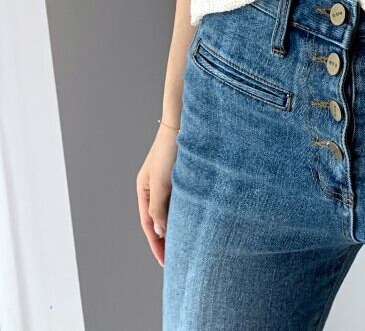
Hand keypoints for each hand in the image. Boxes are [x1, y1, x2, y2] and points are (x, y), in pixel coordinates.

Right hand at [135, 123, 179, 266]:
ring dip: (178, 227)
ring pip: (173, 211)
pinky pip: (184, 201)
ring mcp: (170, 182)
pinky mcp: (185, 177)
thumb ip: (158, 207)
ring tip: (188, 245)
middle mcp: (156, 188)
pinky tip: (197, 222)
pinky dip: (188, 213)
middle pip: (159, 220)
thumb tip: (160, 231)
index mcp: (144, 190)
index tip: (165, 262)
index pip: (148, 224)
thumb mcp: (160, 182)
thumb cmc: (169, 151)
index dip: (156, 244)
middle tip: (177, 260)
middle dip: (166, 240)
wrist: (184, 125)